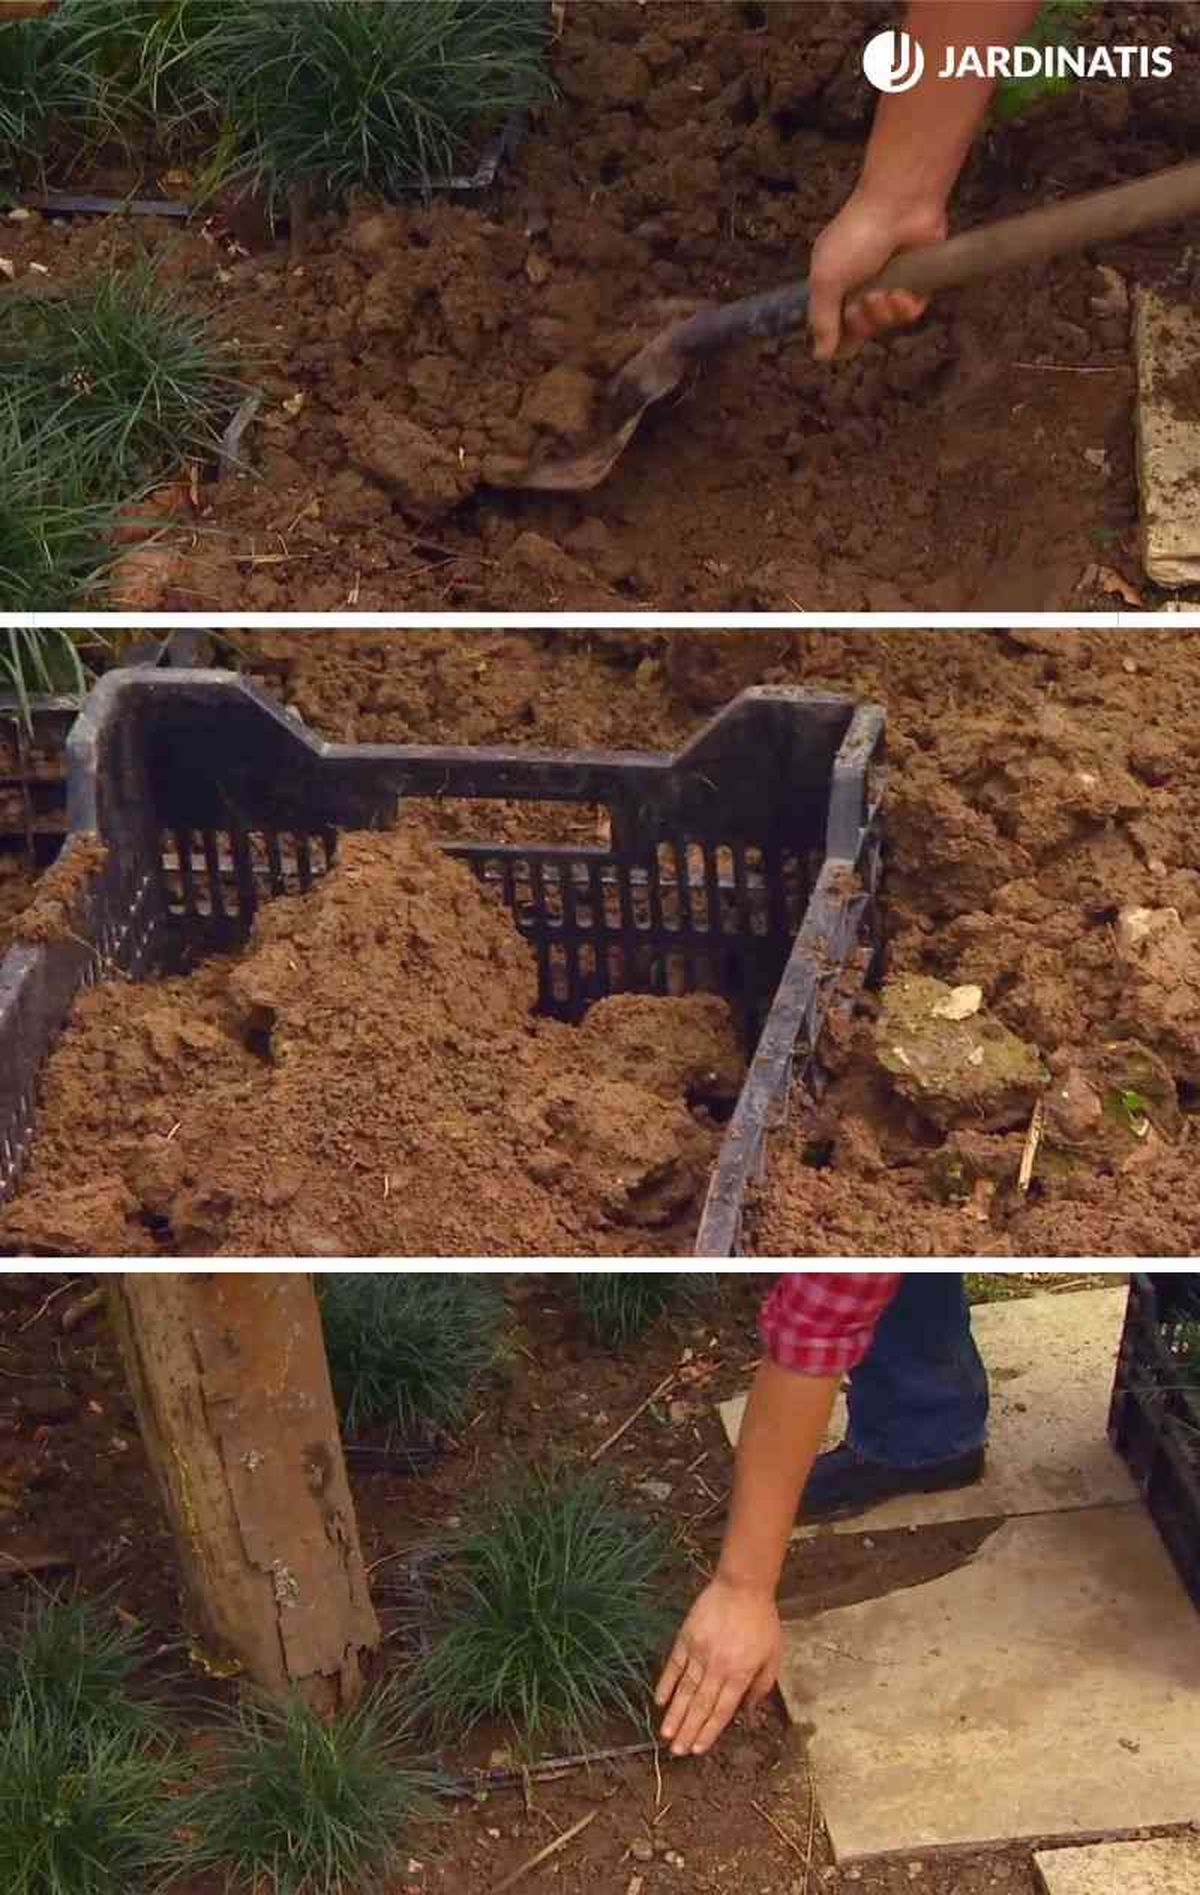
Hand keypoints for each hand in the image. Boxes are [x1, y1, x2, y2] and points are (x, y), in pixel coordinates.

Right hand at [654, 1576, 780, 1756]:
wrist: (743, 1585)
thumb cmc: (761, 1621)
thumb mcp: (772, 1655)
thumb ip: (761, 1685)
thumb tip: (747, 1710)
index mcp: (739, 1674)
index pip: (722, 1710)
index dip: (709, 1731)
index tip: (698, 1749)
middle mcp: (717, 1667)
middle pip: (700, 1705)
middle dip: (688, 1730)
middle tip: (676, 1752)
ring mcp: (699, 1652)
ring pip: (685, 1689)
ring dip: (675, 1713)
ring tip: (666, 1734)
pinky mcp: (686, 1637)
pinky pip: (674, 1665)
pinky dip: (666, 1683)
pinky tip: (659, 1700)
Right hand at [808, 189, 947, 360]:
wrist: (900, 205)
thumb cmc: (857, 236)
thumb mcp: (826, 279)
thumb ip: (821, 320)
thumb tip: (820, 356)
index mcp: (834, 285)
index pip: (834, 326)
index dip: (838, 336)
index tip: (841, 331)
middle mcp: (860, 287)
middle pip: (861, 330)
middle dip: (862, 322)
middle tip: (861, 302)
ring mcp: (889, 285)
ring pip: (886, 324)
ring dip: (885, 314)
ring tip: (885, 293)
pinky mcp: (916, 283)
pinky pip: (910, 314)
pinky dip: (905, 308)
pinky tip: (903, 293)